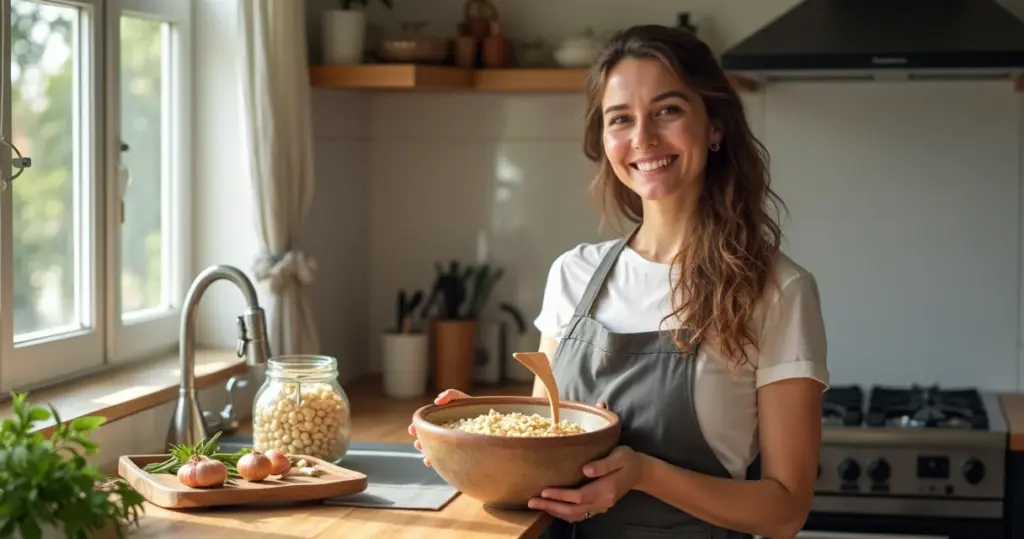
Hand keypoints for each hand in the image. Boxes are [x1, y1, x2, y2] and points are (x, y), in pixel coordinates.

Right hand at [408, 389, 470, 466]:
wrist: (492, 419)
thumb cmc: (473, 407)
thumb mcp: (461, 398)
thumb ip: (450, 394)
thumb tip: (436, 401)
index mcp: (440, 422)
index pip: (425, 425)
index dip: (417, 427)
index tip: (412, 429)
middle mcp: (443, 434)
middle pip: (428, 439)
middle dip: (420, 442)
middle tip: (418, 444)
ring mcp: (450, 444)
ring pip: (435, 450)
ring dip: (428, 453)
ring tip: (426, 456)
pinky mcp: (458, 453)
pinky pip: (446, 459)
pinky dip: (438, 462)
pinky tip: (434, 463)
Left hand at [527, 445, 647, 522]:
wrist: (639, 471)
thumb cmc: (628, 460)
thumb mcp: (620, 456)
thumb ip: (603, 464)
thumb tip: (585, 470)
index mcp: (606, 489)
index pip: (579, 496)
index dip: (561, 495)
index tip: (544, 491)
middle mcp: (603, 502)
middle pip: (573, 509)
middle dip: (551, 506)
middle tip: (532, 501)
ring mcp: (601, 506)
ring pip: (575, 515)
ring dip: (555, 511)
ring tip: (537, 505)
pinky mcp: (598, 506)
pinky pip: (579, 515)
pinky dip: (564, 514)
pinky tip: (553, 508)